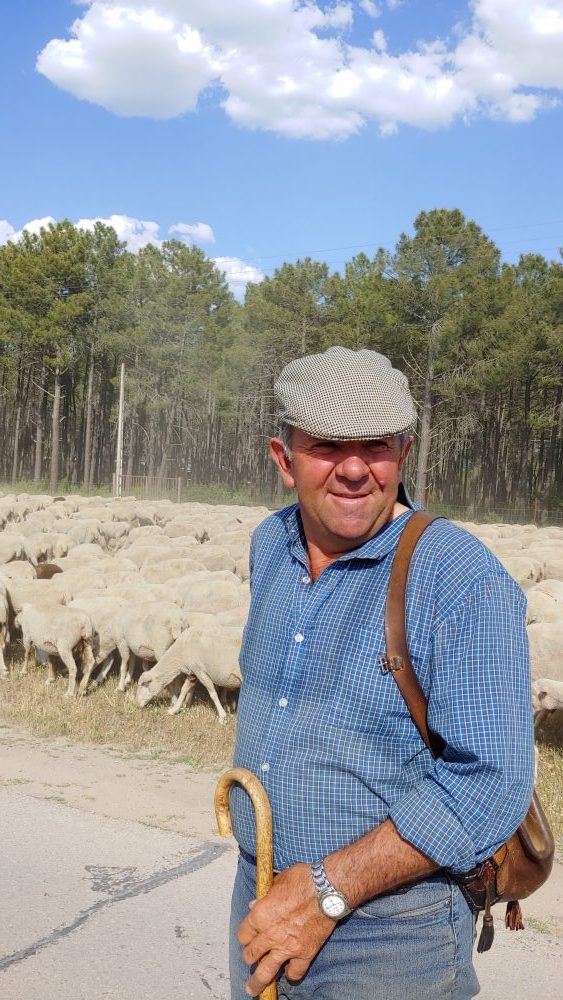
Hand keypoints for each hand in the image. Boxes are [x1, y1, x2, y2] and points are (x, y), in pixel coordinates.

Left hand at [237, 862, 336, 996]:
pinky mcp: (305, 953)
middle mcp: (270, 934)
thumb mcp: (278, 881)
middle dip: (249, 957)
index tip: (248, 936)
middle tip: (251, 958)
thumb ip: (265, 895)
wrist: (328, 889)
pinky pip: (295, 972)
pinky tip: (289, 973)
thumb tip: (254, 904)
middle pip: (250, 955)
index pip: (242, 934)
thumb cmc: (303, 879)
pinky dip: (292, 974)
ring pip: (266, 972)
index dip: (245, 935)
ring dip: (258, 982)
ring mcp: (287, 947)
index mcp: (260, 915)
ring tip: (253, 990)